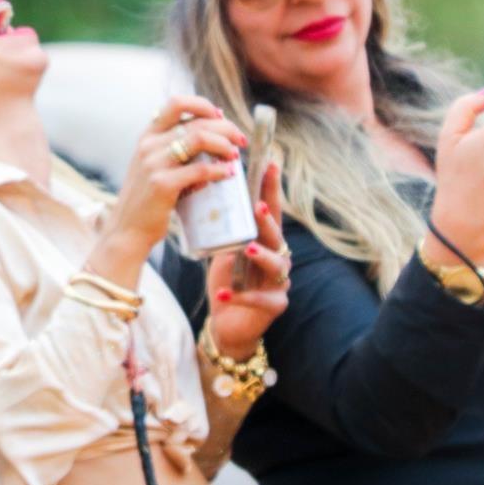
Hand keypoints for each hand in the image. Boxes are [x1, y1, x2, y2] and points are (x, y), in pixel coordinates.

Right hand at [101, 95, 247, 259]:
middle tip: (240, 140)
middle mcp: (149, 145)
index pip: (176, 103)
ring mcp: (154, 163)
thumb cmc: (148, 199)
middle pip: (196, 121)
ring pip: (200, 138)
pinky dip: (219, 170)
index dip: (203, 105)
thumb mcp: (154, 165)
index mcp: (147, 136)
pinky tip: (228, 174)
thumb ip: (175, 147)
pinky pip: (200, 170)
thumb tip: (213, 127)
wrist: (128, 229)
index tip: (221, 117)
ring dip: (224, 145)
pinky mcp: (162, 184)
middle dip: (226, 127)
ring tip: (235, 156)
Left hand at [205, 160, 290, 359]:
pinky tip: (226, 293)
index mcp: (266, 240)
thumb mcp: (225, 247)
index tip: (270, 163)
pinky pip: (261, 299)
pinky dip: (242, 295)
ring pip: (276, 264)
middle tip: (257, 206)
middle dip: (267, 220)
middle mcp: (278, 256)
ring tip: (248, 248)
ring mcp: (279, 281)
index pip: (270, 209)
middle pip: (276, 234)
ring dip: (261, 255)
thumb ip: (224, 224)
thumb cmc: (228, 279)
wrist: (229, 320)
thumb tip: (204, 184)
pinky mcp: (274, 304)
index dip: (271, 189)